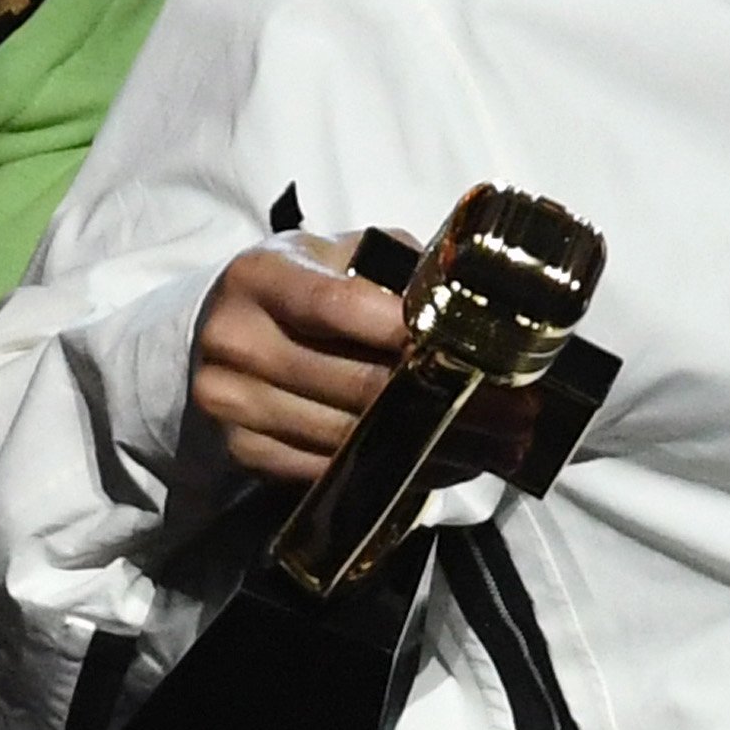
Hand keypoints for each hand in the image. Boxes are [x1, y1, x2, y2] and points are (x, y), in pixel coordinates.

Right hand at [190, 232, 536, 488]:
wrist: (215, 328)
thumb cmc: (300, 284)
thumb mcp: (337, 255)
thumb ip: (396, 267)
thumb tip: (471, 299)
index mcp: (262, 277)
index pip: (338, 306)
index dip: (404, 330)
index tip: (470, 348)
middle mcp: (237, 340)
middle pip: (354, 383)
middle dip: (443, 400)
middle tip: (515, 411)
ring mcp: (233, 403)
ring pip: (349, 436)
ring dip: (430, 447)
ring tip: (496, 445)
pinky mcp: (242, 451)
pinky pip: (329, 472)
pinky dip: (391, 474)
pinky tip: (445, 465)